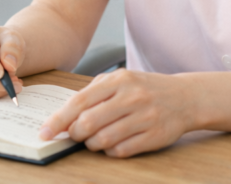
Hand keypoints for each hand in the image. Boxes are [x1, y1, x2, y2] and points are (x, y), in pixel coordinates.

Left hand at [38, 69, 194, 157]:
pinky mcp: (154, 136)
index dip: (59, 119)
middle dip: (75, 133)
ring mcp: (144, 117)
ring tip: (93, 140)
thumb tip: (65, 115)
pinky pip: (121, 151)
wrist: (185, 97)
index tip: (45, 132)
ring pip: (104, 139)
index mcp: (119, 80)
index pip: (80, 101)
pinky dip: (110, 151)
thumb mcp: (120, 79)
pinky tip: (111, 144)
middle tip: (75, 135)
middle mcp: (132, 97)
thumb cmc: (144, 88)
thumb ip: (93, 92)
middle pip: (89, 122)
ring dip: (92, 144)